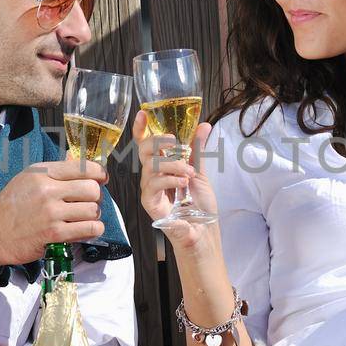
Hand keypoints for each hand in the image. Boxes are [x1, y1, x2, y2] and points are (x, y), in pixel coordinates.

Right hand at [0, 158, 107, 265]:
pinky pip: (90, 229)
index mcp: (42, 173)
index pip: (83, 167)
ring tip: (83, 218)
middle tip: (89, 202)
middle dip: (96, 197)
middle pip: (92, 189)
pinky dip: (93, 230)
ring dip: (94, 215)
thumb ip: (55, 170)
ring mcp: (51, 214)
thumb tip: (79, 159)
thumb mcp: (28, 178)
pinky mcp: (54, 235)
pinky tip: (84, 229)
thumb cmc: (10, 205)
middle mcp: (48, 190)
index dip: (100, 174)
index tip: (102, 179)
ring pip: (93, 210)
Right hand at [132, 113, 217, 250]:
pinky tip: (183, 182)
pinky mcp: (150, 203)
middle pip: (143, 150)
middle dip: (158, 142)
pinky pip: (153, 184)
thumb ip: (198, 149)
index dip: (141, 129)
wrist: (203, 231)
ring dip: (173, 164)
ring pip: (150, 166)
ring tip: (189, 172)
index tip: (143, 114)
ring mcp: (149, 190)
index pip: (146, 144)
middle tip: (176, 143)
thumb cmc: (200, 206)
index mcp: (162, 167)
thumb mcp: (200, 171)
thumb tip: (204, 125)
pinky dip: (170, 179)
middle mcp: (152, 176)